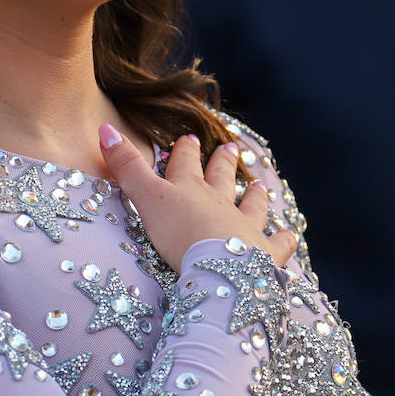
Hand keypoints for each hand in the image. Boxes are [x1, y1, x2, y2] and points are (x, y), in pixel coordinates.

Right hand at [99, 124, 296, 272]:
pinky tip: (290, 235)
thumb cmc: (178, 233)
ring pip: (251, 206)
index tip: (189, 139)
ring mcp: (245, 228)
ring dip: (255, 196)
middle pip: (221, 179)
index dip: (185, 152)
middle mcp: (219, 204)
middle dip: (222, 163)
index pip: (185, 165)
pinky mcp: (264, 254)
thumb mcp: (146, 197)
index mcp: (190, 191)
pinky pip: (279, 244)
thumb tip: (104, 129)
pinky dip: (285, 239)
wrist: (217, 266)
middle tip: (229, 147)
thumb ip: (126, 166)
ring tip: (260, 186)